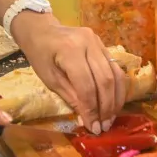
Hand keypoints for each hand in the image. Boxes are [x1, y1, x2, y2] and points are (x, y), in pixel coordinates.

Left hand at [11, 12, 124, 133]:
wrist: (41, 29)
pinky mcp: (103, 44)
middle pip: (105, 80)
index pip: (87, 86)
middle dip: (106, 107)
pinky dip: (116, 88)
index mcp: (70, 51)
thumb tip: (87, 119)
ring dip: (115, 99)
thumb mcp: (49, 79)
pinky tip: (113, 102)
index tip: (93, 128)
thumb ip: (70, 97)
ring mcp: (99, 42)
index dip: (92, 109)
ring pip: (116, 74)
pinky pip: (115, 68)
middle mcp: (89, 43)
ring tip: (110, 118)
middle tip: (104, 126)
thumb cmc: (39, 54)